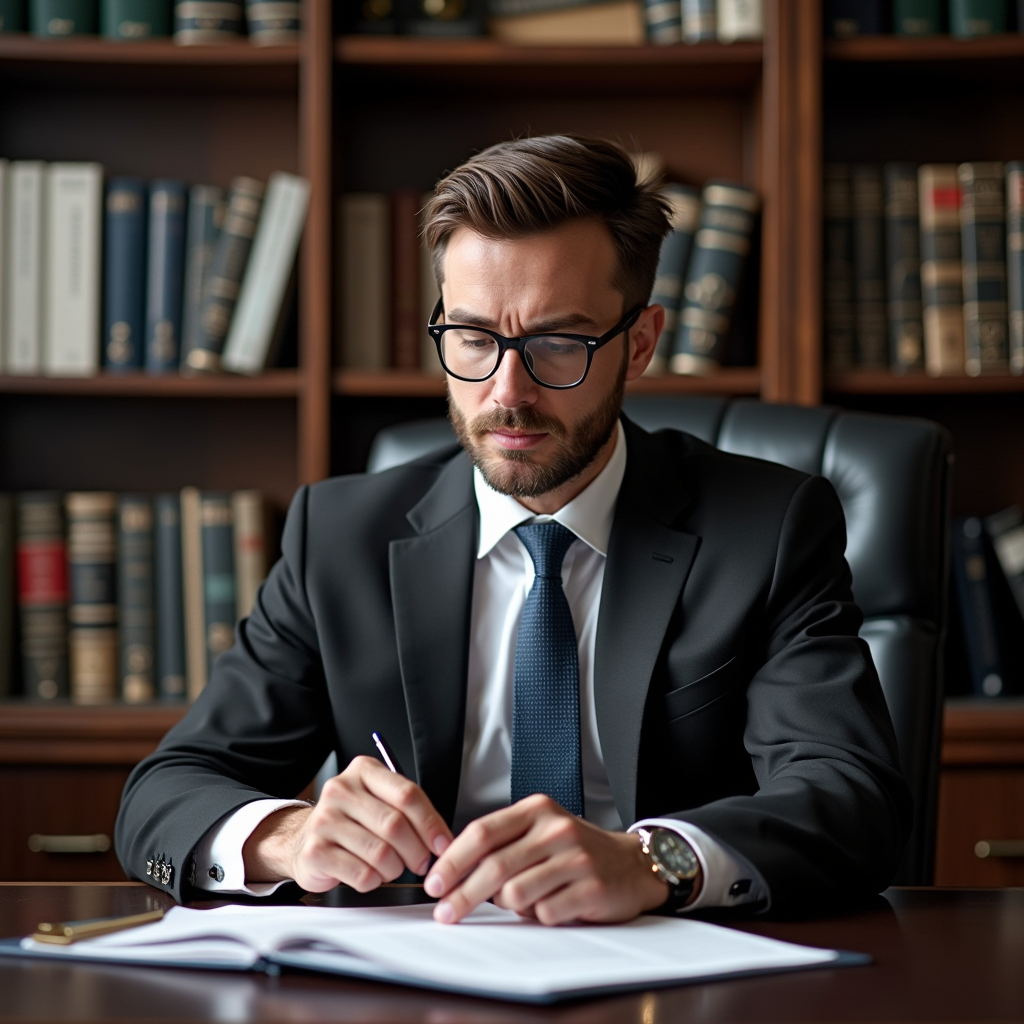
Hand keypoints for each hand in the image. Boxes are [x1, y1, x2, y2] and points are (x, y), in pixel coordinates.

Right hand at [242, 755, 452, 892]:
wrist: (305, 840)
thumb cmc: (352, 822)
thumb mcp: (379, 802)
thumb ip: (408, 810)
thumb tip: (442, 838)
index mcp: (363, 771)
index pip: (407, 794)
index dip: (431, 823)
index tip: (443, 844)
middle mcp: (341, 790)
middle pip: (395, 825)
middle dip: (417, 851)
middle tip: (422, 863)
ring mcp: (325, 820)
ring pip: (381, 853)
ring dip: (395, 868)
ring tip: (391, 868)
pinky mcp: (315, 852)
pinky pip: (362, 874)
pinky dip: (374, 881)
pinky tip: (369, 875)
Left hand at [422, 794, 699, 924]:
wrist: (633, 864)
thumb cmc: (578, 850)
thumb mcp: (540, 832)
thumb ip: (503, 843)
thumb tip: (453, 870)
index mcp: (537, 810)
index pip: (482, 832)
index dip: (452, 860)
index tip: (433, 882)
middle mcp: (556, 829)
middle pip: (493, 866)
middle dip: (462, 895)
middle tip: (446, 913)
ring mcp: (575, 857)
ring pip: (516, 893)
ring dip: (510, 906)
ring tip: (525, 901)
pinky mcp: (591, 887)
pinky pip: (545, 913)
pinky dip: (540, 916)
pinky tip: (554, 905)